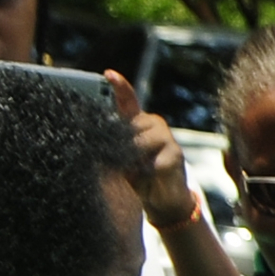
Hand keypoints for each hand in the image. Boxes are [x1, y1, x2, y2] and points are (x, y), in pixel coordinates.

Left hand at [106, 71, 201, 231]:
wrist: (164, 201)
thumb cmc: (138, 177)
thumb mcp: (119, 160)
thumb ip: (111, 147)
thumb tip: (98, 144)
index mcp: (136, 123)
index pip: (127, 99)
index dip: (119, 85)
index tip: (108, 74)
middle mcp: (153, 124)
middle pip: (130, 125)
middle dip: (121, 145)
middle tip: (123, 162)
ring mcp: (166, 137)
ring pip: (139, 142)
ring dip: (133, 159)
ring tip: (136, 170)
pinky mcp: (176, 155)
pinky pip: (152, 160)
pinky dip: (146, 172)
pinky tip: (149, 176)